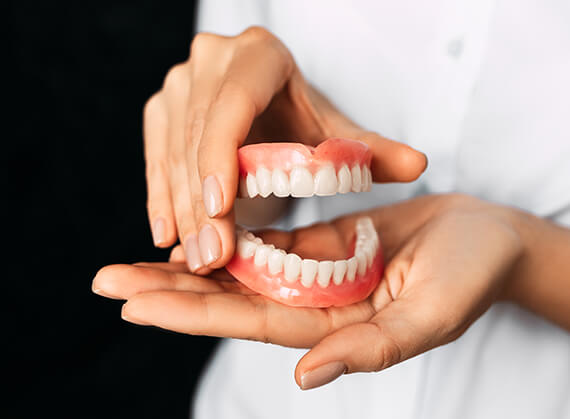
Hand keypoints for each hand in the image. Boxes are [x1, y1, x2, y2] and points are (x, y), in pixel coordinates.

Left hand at [93, 194, 524, 388]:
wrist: (487, 237)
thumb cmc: (471, 275)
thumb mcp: (431, 315)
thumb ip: (373, 348)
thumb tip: (305, 378)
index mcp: (332, 327)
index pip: (248, 320)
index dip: (191, 311)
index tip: (135, 301)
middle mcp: (313, 303)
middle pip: (229, 297)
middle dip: (169, 288)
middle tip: (106, 279)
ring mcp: (314, 272)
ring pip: (240, 267)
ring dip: (190, 259)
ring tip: (136, 253)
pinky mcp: (321, 244)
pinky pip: (267, 239)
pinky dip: (230, 233)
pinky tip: (196, 226)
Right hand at [143, 26, 426, 272]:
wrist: (267, 103)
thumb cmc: (301, 118)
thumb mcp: (334, 132)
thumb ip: (370, 150)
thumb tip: (418, 166)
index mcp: (258, 56)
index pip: (233, 105)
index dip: (221, 155)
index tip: (221, 209)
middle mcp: (210, 62)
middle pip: (197, 136)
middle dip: (202, 202)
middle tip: (213, 256)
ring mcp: (179, 84)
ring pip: (170, 151)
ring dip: (180, 209)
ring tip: (194, 256)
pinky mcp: (162, 109)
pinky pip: (154, 158)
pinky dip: (160, 198)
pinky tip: (167, 235)